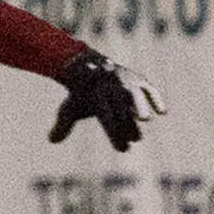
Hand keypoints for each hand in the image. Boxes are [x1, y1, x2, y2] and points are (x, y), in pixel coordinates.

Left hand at [48, 48, 165, 152]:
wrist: (87, 64)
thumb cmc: (80, 94)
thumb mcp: (70, 108)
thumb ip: (63, 125)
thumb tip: (51, 140)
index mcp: (96, 98)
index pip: (106, 119)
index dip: (114, 134)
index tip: (121, 148)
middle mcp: (112, 89)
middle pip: (121, 110)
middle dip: (126, 127)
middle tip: (131, 143)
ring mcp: (126, 82)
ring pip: (134, 95)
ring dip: (140, 105)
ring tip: (145, 119)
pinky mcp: (138, 79)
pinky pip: (149, 88)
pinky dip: (156, 98)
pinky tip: (163, 112)